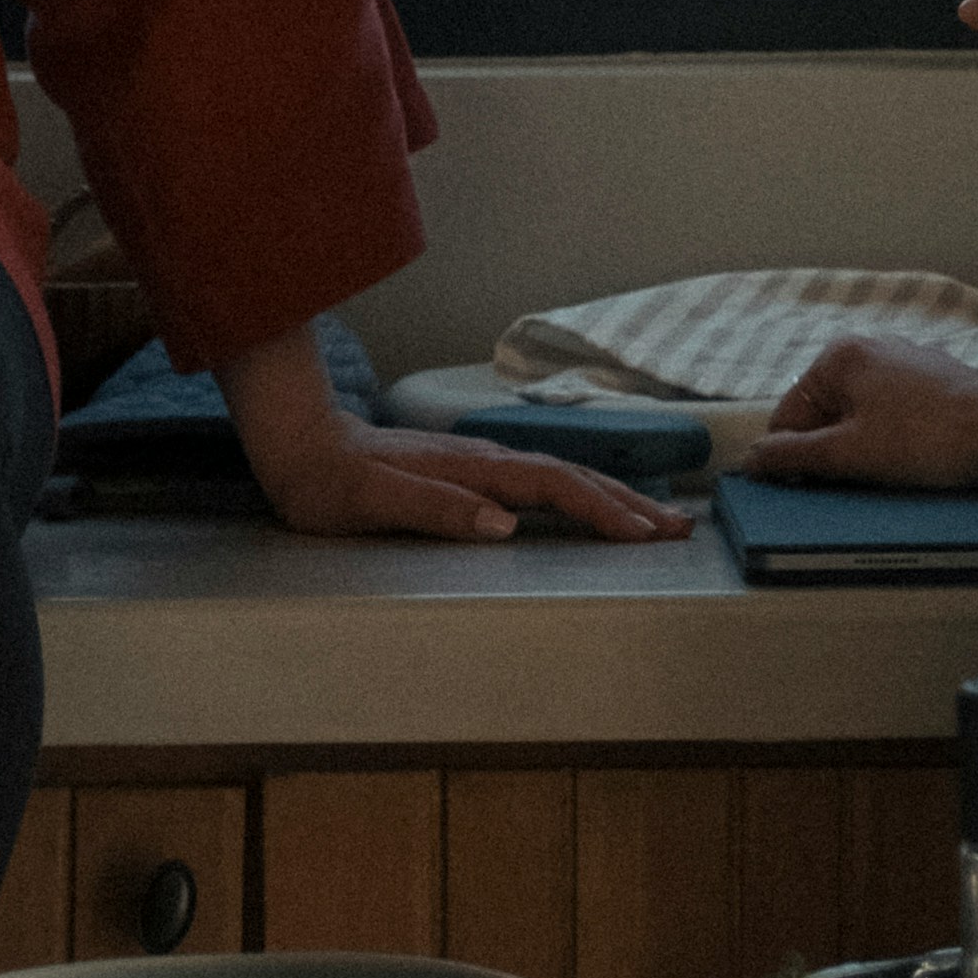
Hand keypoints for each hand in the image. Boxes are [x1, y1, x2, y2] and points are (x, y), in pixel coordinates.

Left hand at [218, 333, 693, 549]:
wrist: (297, 442)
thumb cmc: (326, 482)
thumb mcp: (369, 504)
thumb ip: (435, 510)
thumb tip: (504, 525)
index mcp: (469, 470)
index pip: (552, 487)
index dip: (601, 510)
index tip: (642, 535)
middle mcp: (483, 460)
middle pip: (571, 477)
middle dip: (628, 504)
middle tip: (680, 530)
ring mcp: (479, 463)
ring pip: (560, 477)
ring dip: (611, 497)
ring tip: (656, 518)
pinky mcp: (470, 472)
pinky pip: (540, 482)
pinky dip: (579, 494)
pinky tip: (588, 505)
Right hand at [755, 332, 977, 489]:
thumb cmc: (924, 443)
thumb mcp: (847, 455)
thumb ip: (792, 456)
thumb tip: (752, 458)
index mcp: (840, 356)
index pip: (789, 416)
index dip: (790, 459)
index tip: (803, 490)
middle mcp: (870, 346)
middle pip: (825, 412)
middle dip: (830, 450)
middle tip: (851, 483)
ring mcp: (906, 359)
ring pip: (861, 413)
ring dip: (860, 446)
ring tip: (884, 473)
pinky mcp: (935, 378)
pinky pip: (894, 411)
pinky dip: (891, 436)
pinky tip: (909, 459)